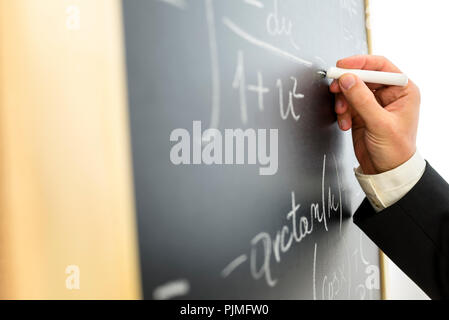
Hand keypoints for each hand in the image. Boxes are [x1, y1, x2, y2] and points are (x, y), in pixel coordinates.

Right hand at [330, 55, 420, 174]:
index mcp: (402, 90)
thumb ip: (362, 100)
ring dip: (342, 100)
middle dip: (346, 84)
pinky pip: (345, 103)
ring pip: (350, 89)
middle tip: (334, 88)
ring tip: (343, 114)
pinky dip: (341, 112)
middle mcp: (388, 94)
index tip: (343, 66)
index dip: (360, 63)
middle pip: (362, 76)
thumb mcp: (380, 123)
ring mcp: (372, 103)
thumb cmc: (395, 150)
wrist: (386, 170)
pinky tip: (345, 124)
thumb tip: (347, 79)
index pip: (380, 66)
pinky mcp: (360, 113)